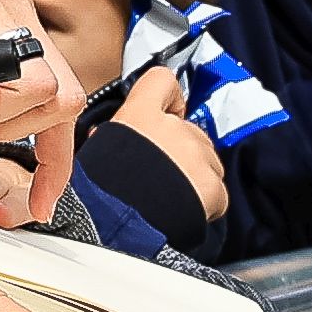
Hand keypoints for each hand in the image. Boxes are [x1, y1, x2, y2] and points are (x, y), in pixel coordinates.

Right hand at [94, 64, 223, 222]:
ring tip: (168, 199)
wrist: (116, 230)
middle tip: (160, 178)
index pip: (163, 81)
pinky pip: (217, 193)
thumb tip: (109, 139)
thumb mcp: (94, 153)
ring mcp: (196, 155)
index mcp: (139, 115)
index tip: (168, 111)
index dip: (169, 98)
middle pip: (190, 130)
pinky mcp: (212, 185)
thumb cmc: (99, 196)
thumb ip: (114, 139)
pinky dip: (205, 205)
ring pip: (207, 161)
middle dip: (180, 153)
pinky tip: (181, 213)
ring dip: (194, 178)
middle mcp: (172, 128)